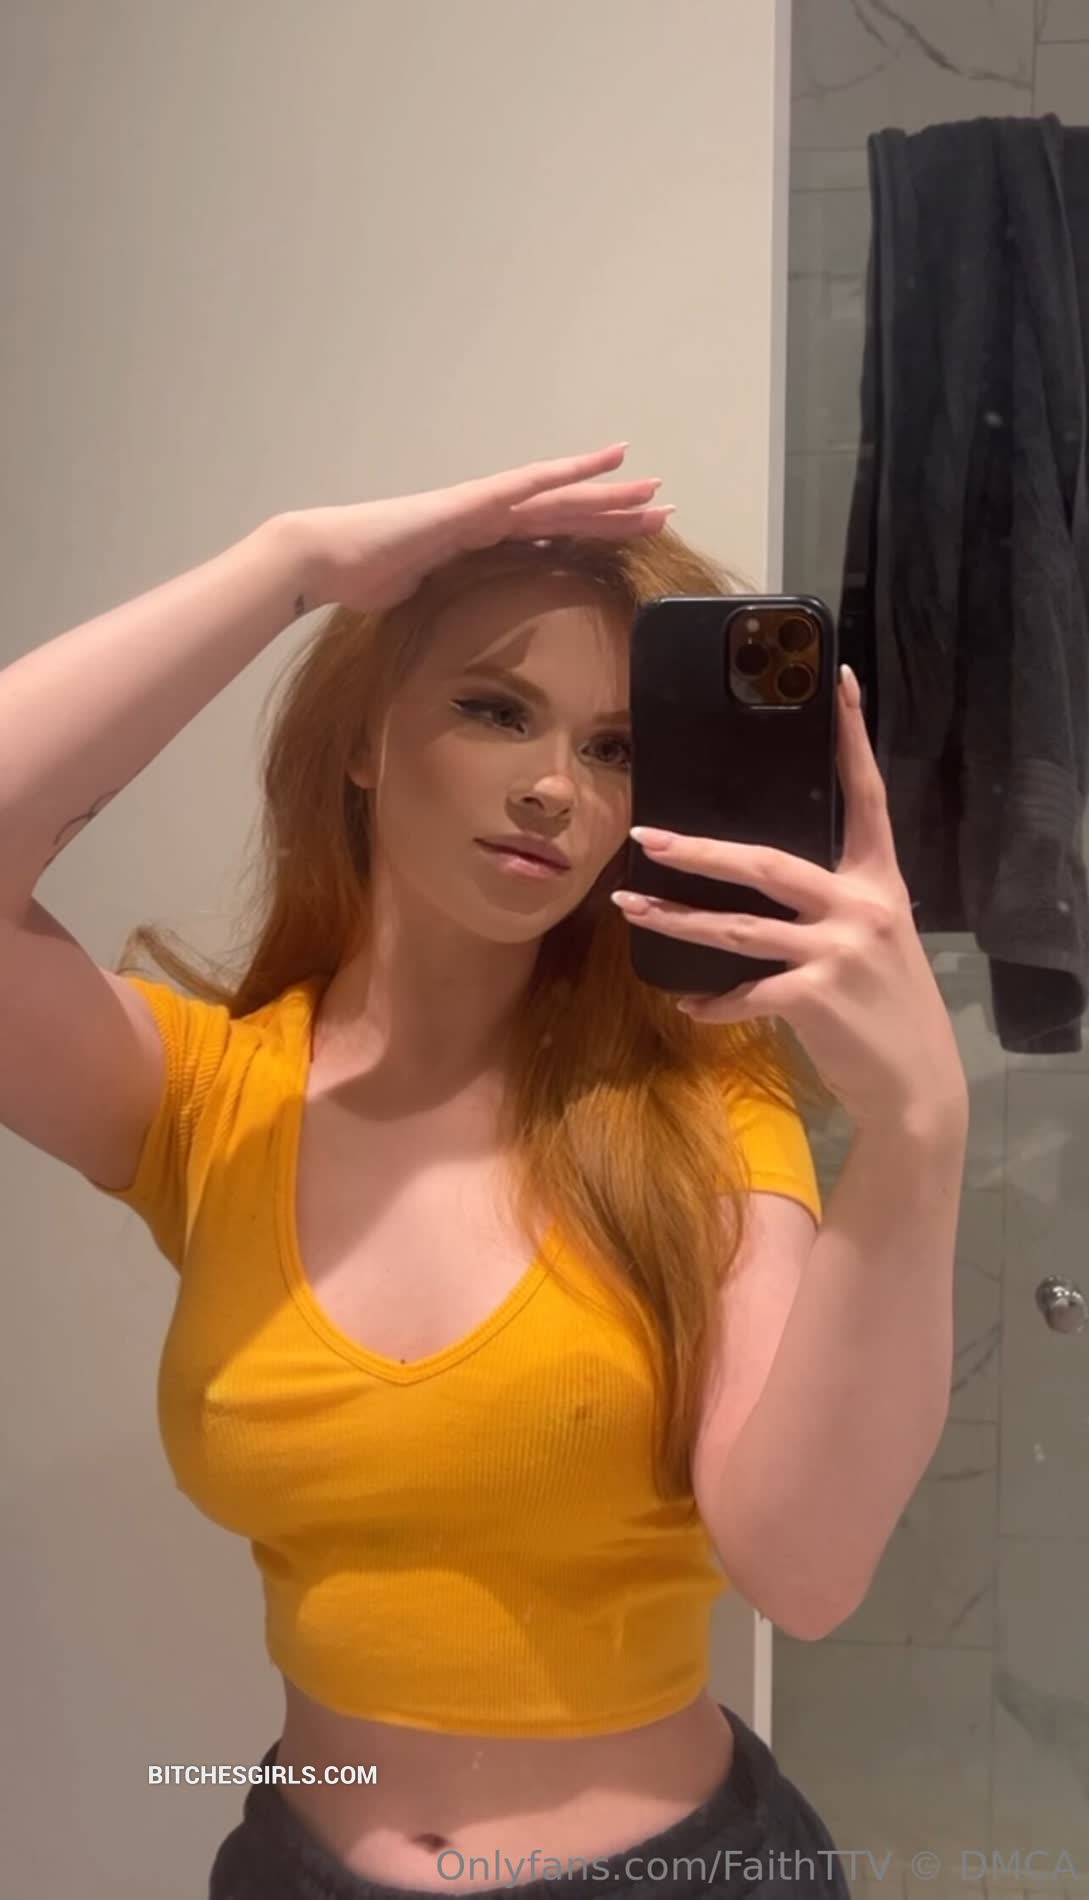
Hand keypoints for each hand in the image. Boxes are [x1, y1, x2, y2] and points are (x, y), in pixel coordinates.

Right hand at [288, 443, 673, 612]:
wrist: (328, 559)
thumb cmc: (369, 578)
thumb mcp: (429, 598)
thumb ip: (458, 601)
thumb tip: (475, 632)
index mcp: (483, 537)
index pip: (552, 531)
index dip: (593, 528)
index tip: (634, 530)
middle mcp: (489, 514)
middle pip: (567, 510)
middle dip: (617, 511)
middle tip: (665, 507)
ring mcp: (480, 505)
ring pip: (558, 496)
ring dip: (606, 495)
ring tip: (651, 490)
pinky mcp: (466, 505)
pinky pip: (522, 488)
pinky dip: (560, 478)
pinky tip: (596, 468)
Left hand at [612, 665, 969, 1132]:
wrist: (916, 1085)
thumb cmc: (887, 1009)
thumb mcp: (876, 941)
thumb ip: (834, 906)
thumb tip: (765, 884)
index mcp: (879, 881)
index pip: (866, 795)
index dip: (852, 737)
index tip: (837, 680)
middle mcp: (860, 906)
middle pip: (765, 861)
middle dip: (698, 851)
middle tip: (645, 836)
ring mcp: (838, 950)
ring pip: (738, 926)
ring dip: (675, 918)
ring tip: (627, 905)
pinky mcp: (816, 997)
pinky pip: (744, 993)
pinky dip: (712, 1002)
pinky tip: (691, 1007)